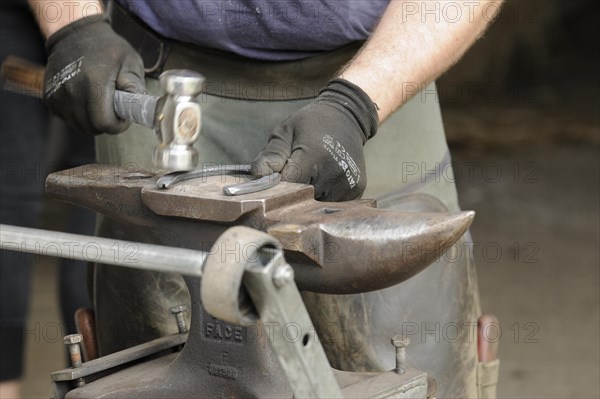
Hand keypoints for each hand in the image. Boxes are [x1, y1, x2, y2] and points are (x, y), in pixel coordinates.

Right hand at [44, 15, 144, 134]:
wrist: (75, 33)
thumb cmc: (108, 49)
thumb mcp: (130, 61)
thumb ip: (135, 86)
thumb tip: (135, 109)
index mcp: (94, 83)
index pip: (104, 123)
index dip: (118, 125)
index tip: (123, 117)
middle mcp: (72, 90)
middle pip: (91, 127)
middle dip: (106, 123)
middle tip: (113, 109)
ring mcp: (57, 94)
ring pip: (79, 125)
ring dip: (92, 120)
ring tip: (99, 103)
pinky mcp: (49, 97)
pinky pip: (67, 118)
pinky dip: (78, 115)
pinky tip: (85, 99)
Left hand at [252, 78, 378, 200]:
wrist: (347, 119)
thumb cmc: (310, 124)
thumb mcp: (285, 131)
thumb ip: (272, 154)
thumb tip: (258, 174)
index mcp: (315, 156)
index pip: (288, 186)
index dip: (276, 187)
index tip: (272, 181)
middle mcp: (334, 173)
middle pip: (302, 199)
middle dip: (291, 193)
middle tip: (290, 176)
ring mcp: (348, 185)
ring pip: (316, 205)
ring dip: (307, 197)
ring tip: (308, 177)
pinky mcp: (356, 192)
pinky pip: (330, 204)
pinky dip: (322, 197)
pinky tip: (321, 181)